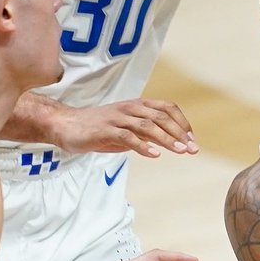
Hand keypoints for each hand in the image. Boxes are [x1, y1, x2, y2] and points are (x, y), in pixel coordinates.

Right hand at [51, 99, 199, 157]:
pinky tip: (155, 155)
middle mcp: (130, 108)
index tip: (192, 139)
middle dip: (180, 132)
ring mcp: (117, 118)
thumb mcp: (127, 129)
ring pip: (147, 125)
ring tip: (180, 151)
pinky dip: (143, 146)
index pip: (167, 107)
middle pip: (161, 116)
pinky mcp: (105, 130)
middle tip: (192, 149)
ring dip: (167, 139)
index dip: (182, 122)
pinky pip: (128, 136)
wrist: (66, 125)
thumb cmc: (99, 129)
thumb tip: (169, 142)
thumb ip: (146, 133)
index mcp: (137, 106)